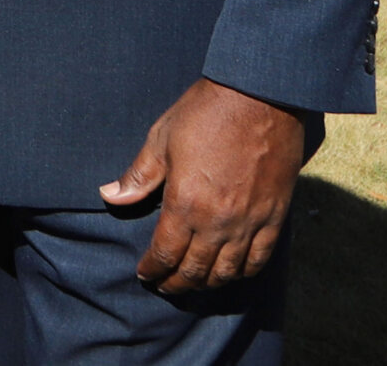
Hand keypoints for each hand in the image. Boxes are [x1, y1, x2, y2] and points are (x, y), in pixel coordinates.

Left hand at [101, 77, 306, 294]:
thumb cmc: (204, 114)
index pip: (166, 252)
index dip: (153, 268)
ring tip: (194, 284)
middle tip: (165, 286)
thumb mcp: (161, 139)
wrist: (259, 98)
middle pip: (196, 269)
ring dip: (209, 283)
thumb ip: (139, 176)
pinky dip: (243, 272)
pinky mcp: (275, 218)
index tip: (145, 275)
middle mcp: (219, 222)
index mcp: (186, 203)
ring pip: (228, 272)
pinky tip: (231, 273)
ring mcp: (250, 223)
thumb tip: (111, 196)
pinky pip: (259, 260)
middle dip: (177, 283)